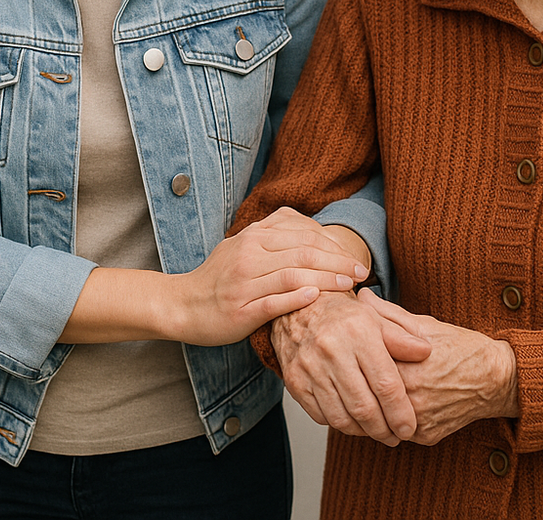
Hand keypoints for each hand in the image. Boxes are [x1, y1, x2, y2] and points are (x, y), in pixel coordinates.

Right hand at [176, 207, 367, 345]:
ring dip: (325, 279)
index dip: (333, 244)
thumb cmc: (220, 277)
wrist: (182, 304)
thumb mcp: (244, 245)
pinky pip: (272, 302)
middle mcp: (249, 254)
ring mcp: (244, 283)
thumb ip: (275, 235)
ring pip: (292, 275)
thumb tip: (314, 232)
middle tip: (360, 271)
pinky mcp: (240, 310)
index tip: (354, 256)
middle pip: (303, 252)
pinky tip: (316, 297)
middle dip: (337, 261)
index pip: (303, 234)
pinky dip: (296, 298)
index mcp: (253, 236)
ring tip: (347, 285)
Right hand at [271, 289, 431, 445]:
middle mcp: (332, 349)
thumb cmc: (342, 315)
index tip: (409, 427)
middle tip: (394, 436)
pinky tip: (351, 418)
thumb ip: (402, 338)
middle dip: (383, 429)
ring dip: (362, 431)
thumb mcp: (376, 318)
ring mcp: (310, 367)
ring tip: (376, 430)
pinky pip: (321, 416)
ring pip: (342, 417)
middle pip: (364, 407)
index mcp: (358, 332)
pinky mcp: (295, 381)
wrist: (298, 308)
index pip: (385, 384)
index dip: (400, 412)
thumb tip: (425, 351)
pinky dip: (339, 423)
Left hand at [358, 290, 518, 445]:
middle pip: (373, 392)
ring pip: (382, 414)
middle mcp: (415, 401)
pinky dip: (391, 414)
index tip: (353, 345)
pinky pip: (398, 428)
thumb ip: (390, 314)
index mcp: (411, 370)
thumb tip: (362, 297)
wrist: (497, 379)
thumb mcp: (426, 325)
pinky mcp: (426, 437)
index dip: (359, 354)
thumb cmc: (461, 347)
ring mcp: (420, 423)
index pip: (369, 365)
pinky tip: (390, 398)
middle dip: (364, 378)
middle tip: (356, 365)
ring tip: (370, 381)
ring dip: (374, 399)